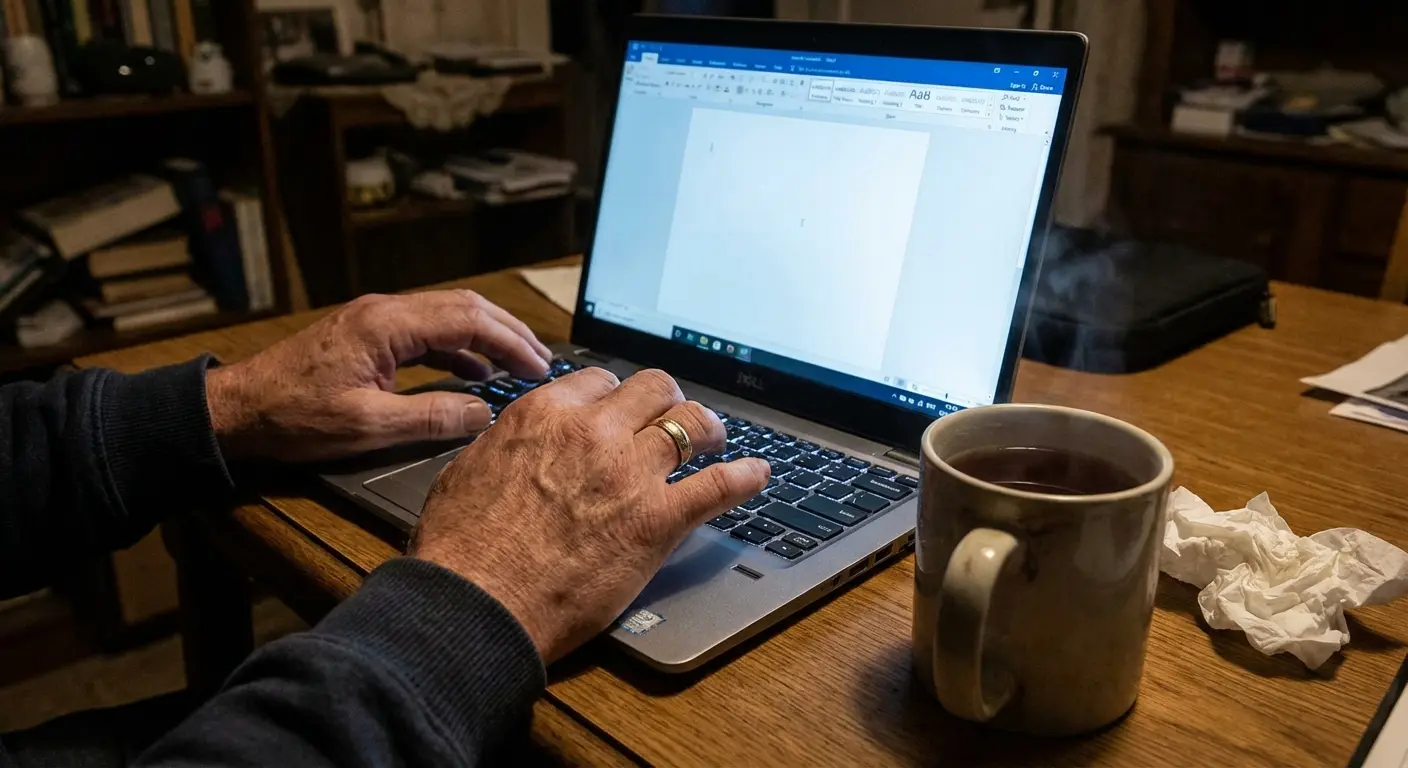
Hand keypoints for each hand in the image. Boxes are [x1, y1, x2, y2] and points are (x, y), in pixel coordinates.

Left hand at [205, 290, 552, 461]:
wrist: (236, 411)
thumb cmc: (292, 417)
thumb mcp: (368, 426)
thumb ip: (432, 418)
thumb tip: (483, 414)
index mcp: (387, 325)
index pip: (469, 319)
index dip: (511, 342)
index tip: (538, 368)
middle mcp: (384, 312)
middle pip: (465, 307)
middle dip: (508, 332)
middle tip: (541, 361)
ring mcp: (376, 321)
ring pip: (447, 315)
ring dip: (486, 337)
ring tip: (517, 365)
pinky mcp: (368, 337)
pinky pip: (426, 332)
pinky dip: (458, 347)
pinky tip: (473, 372)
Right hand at [408, 368, 769, 662]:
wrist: (476, 602)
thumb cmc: (461, 548)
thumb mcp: (468, 470)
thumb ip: (505, 445)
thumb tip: (516, 440)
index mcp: (545, 414)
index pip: (600, 380)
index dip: (616, 396)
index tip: (622, 409)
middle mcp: (594, 432)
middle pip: (653, 388)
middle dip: (667, 400)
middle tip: (673, 416)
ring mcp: (630, 473)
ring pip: (691, 424)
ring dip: (708, 428)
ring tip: (716, 438)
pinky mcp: (657, 520)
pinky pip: (717, 485)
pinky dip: (744, 477)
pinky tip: (758, 474)